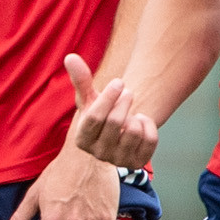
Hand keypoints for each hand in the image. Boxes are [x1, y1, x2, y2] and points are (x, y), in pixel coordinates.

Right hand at [65, 52, 160, 169]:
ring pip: (133, 131)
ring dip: (136, 115)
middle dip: (124, 102)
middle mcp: (98, 154)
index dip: (108, 97)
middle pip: (115, 123)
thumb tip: (70, 57)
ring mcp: (118, 161)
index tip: (119, 81)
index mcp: (82, 139)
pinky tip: (141, 122)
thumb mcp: (89, 97)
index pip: (95, 118)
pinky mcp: (137, 162)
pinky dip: (148, 125)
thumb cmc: (100, 111)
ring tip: (131, 112)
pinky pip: (150, 140)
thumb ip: (80, 79)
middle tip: (128, 92)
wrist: (119, 131)